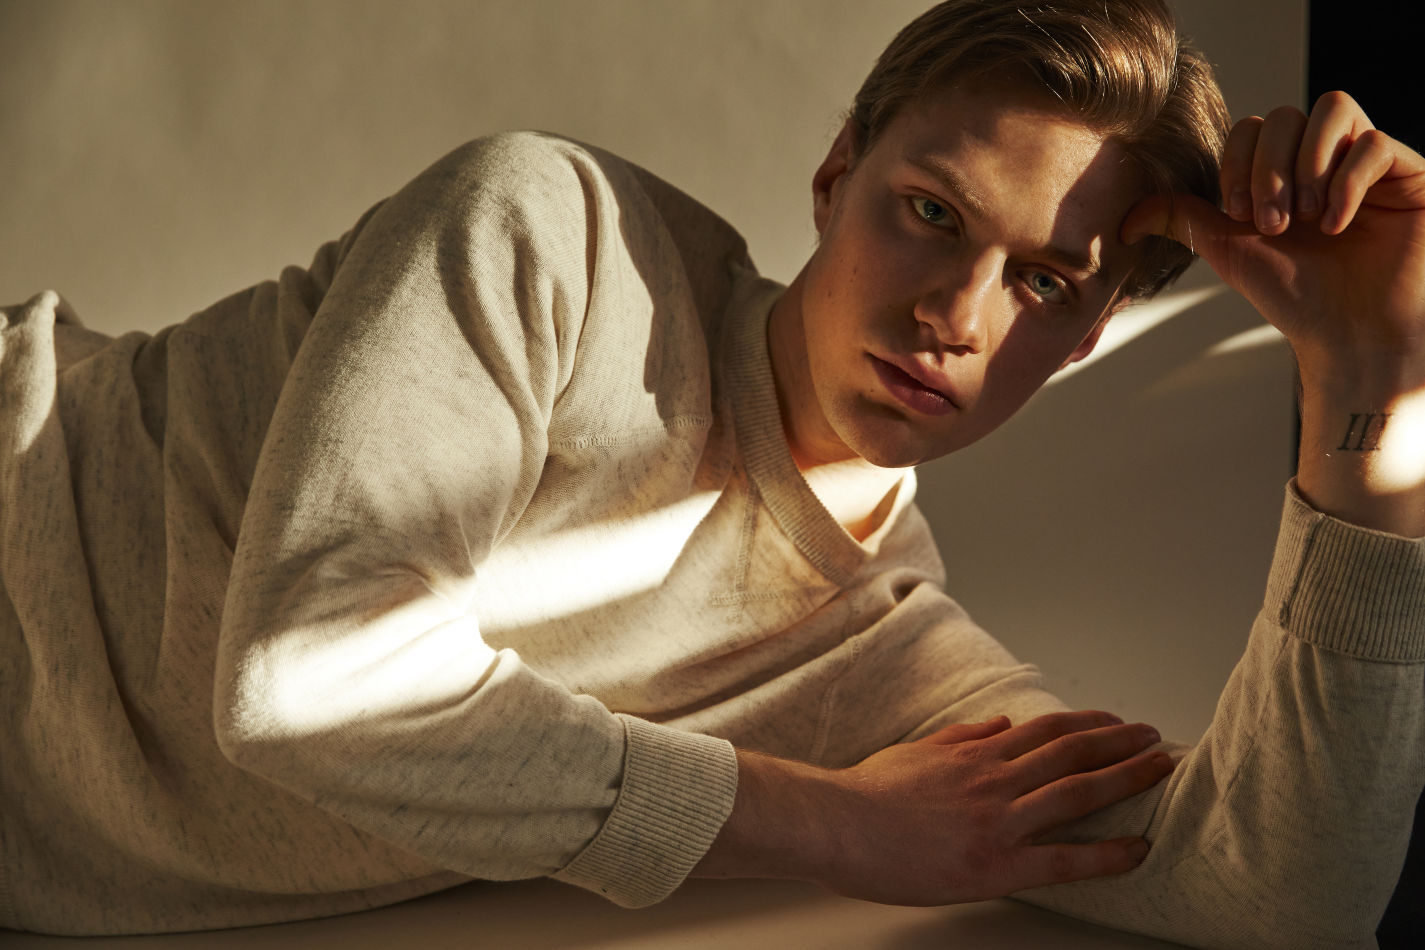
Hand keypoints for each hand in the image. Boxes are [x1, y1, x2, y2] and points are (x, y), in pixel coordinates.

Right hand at [695, 710, 1173, 904]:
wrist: (837, 824)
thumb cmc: (865, 794)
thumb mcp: (915, 752)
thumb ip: (962, 738)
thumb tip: (1001, 723)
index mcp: (976, 754)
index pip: (1046, 730)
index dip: (1089, 724)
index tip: (1116, 722)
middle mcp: (996, 780)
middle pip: (1073, 752)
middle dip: (1122, 743)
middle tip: (1157, 738)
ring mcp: (1000, 820)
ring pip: (1079, 792)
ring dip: (1128, 777)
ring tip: (1163, 769)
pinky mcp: (997, 865)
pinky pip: (1065, 860)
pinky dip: (1108, 853)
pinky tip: (1139, 848)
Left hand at [1124, 91, 1424, 378]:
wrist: (1347, 336)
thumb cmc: (1293, 295)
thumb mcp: (1227, 250)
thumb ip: (1182, 220)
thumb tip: (1124, 218)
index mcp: (1285, 170)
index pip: (1253, 126)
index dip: (1238, 162)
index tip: (1238, 215)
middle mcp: (1327, 158)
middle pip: (1286, 114)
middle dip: (1269, 169)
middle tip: (1273, 223)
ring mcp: (1370, 162)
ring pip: (1333, 107)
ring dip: (1306, 164)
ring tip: (1306, 218)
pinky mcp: (1412, 174)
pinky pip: (1377, 141)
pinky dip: (1347, 181)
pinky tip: (1336, 225)